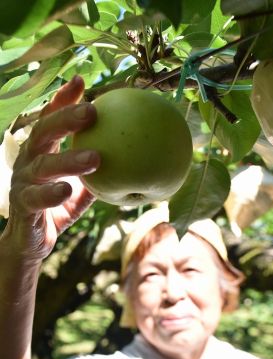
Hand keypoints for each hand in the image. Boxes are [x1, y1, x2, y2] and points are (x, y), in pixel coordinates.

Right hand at [3, 76, 99, 260]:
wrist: (29, 242)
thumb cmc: (55, 209)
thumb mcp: (78, 189)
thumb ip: (96, 175)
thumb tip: (129, 161)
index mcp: (41, 152)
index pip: (49, 120)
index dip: (62, 100)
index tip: (81, 81)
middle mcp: (28, 162)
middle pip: (43, 132)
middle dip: (65, 119)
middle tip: (92, 111)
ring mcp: (22, 183)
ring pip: (43, 166)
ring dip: (68, 159)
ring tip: (95, 157)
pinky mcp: (23, 207)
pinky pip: (36, 199)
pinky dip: (52, 194)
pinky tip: (68, 190)